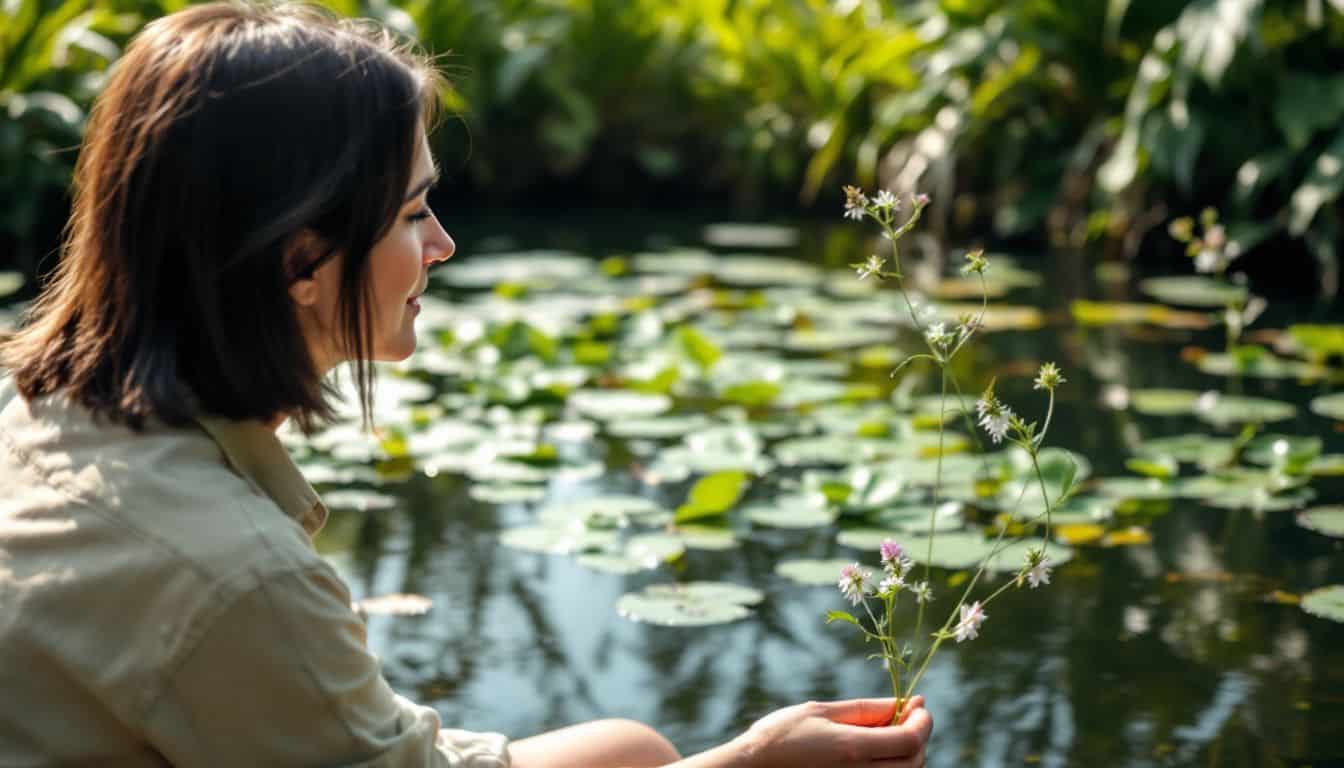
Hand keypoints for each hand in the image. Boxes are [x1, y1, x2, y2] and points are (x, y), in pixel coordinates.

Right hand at [733, 696, 931, 767]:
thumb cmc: (780, 735)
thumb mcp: (821, 711)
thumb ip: (866, 710)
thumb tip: (904, 703)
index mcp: (852, 749)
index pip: (911, 740)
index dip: (923, 722)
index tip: (919, 705)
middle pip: (914, 762)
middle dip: (919, 737)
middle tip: (909, 716)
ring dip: (907, 753)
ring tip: (890, 730)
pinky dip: (891, 766)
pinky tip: (876, 749)